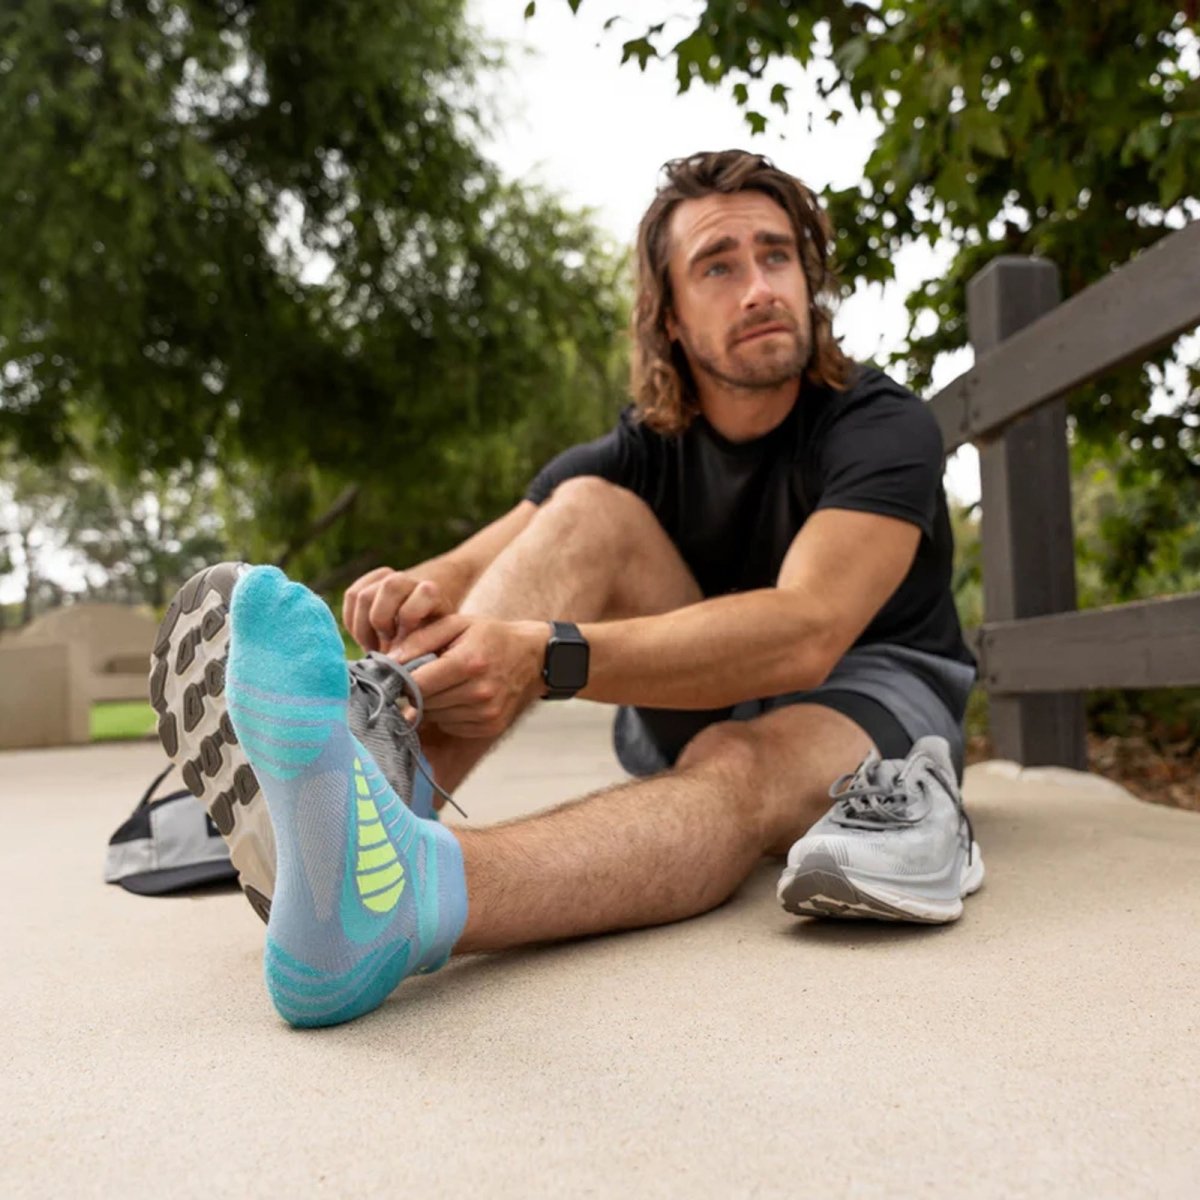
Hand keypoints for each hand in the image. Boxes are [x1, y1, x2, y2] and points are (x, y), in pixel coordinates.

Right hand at [342, 567, 451, 652]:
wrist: (431, 604)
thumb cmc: (432, 635)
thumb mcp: (436, 640)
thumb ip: (421, 649)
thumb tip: (398, 673)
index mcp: (432, 592)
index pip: (425, 591)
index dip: (410, 617)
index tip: (406, 640)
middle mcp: (410, 579)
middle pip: (390, 586)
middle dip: (382, 621)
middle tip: (385, 645)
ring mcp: (388, 577)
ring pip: (363, 594)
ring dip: (363, 625)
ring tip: (374, 645)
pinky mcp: (368, 582)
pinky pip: (351, 596)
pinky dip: (352, 620)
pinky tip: (363, 636)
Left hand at [400, 616, 545, 738]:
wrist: (532, 656)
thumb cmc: (490, 636)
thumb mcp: (456, 623)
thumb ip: (420, 639)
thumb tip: (389, 661)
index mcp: (469, 662)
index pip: (418, 683)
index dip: (400, 680)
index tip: (394, 674)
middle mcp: (479, 692)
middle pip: (424, 702)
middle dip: (414, 690)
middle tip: (419, 675)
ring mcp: (486, 713)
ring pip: (434, 716)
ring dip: (430, 703)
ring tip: (443, 683)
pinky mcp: (489, 727)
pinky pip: (450, 725)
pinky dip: (447, 713)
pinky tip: (457, 695)